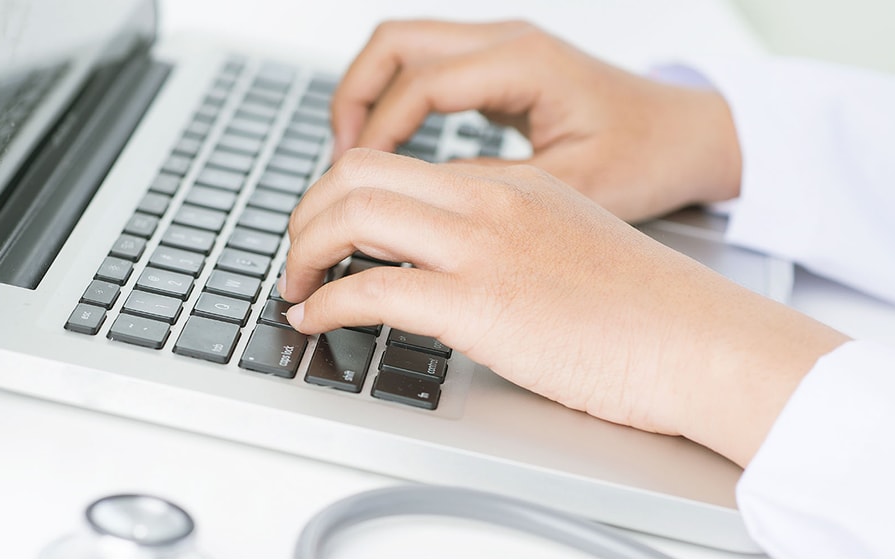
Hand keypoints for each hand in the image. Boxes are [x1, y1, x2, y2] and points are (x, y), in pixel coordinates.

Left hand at [282, 149, 848, 466]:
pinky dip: (325, 303)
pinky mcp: (480, 307)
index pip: (395, 166)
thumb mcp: (567, 240)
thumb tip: (444, 257)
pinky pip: (370, 291)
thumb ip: (504, 233)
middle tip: (299, 252)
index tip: (328, 230)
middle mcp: (488, 202)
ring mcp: (482, 249)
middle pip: (357, 173)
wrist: (703, 340)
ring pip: (352, 216)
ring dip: (303, 251)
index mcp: (509, 184)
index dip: (342, 195)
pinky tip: (315, 320)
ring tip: (296, 284)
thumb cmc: (646, 306)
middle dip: (306, 212)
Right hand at [330, 20, 741, 222]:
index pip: (420, 86)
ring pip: (402, 48)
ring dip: (367, 96)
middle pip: (393, 43)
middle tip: (339, 163)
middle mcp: (506, 42)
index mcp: (524, 64)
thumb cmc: (648, 158)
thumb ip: (488, 189)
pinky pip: (423, 69)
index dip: (379, 135)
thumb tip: (416, 207)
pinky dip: (394, 103)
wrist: (691, 136)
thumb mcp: (568, 187)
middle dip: (353, 98)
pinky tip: (391, 152)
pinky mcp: (498, 69)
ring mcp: (500, 50)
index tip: (359, 186)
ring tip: (354, 159)